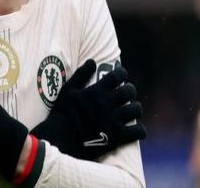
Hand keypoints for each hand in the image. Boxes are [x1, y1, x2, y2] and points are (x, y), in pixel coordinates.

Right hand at [31, 60, 145, 160]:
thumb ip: (81, 74)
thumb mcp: (67, 90)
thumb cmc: (62, 113)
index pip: (117, 76)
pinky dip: (140, 130)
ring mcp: (114, 120)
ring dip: (135, 108)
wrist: (60, 139)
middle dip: (130, 90)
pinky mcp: (118, 137)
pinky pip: (138, 132)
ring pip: (136, 110)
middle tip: (127, 93)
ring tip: (132, 109)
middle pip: (129, 91)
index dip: (122, 73)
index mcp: (97, 91)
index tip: (122, 75)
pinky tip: (136, 129)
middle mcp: (108, 104)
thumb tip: (92, 61)